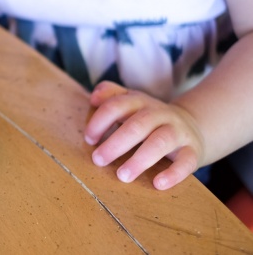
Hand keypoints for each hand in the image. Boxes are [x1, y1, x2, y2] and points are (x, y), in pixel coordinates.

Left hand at [84, 81, 205, 189]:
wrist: (191, 126)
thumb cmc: (148, 119)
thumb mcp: (130, 103)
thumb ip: (110, 96)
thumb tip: (93, 97)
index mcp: (140, 102)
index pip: (117, 105)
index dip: (100, 121)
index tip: (89, 139)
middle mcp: (160, 114)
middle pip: (137, 125)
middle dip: (115, 143)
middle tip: (98, 160)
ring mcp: (178, 131)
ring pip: (160, 142)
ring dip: (140, 160)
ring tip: (122, 176)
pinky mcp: (192, 150)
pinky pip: (186, 161)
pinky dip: (173, 173)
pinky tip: (158, 184)